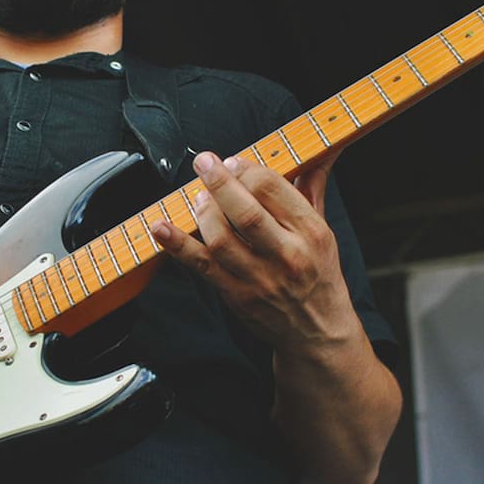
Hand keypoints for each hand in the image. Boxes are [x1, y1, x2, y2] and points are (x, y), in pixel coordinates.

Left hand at [150, 151, 358, 350]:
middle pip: (245, 212)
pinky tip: (160, 228)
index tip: (232, 161)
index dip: (246, 169)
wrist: (317, 331)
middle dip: (219, 183)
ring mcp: (260, 278)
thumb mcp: (323, 230)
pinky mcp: (237, 296)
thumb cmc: (318, 274)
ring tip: (197, 198)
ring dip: (202, 212)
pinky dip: (177, 245)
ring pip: (221, 239)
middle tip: (203, 163)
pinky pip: (202, 266)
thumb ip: (311, 188)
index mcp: (311, 232)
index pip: (273, 189)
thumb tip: (319, 151)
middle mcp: (287, 255)